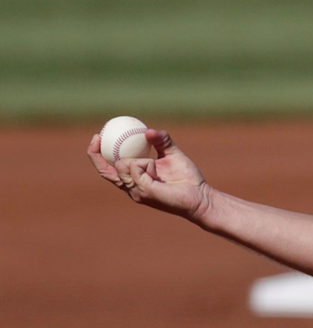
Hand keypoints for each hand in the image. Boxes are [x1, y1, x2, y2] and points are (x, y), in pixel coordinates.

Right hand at [88, 129, 211, 220]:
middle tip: (98, 136)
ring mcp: (137, 192)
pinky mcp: (144, 193)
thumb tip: (148, 131)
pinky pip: (136, 170)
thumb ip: (162, 141)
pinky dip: (145, 164)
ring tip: (154, 166)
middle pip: (105, 171)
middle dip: (96, 154)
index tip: (98, 136)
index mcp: (134, 180)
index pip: (108, 169)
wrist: (201, 196)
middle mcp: (132, 188)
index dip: (97, 154)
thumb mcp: (173, 154)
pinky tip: (155, 170)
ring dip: (138, 159)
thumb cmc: (188, 179)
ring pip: (122, 166)